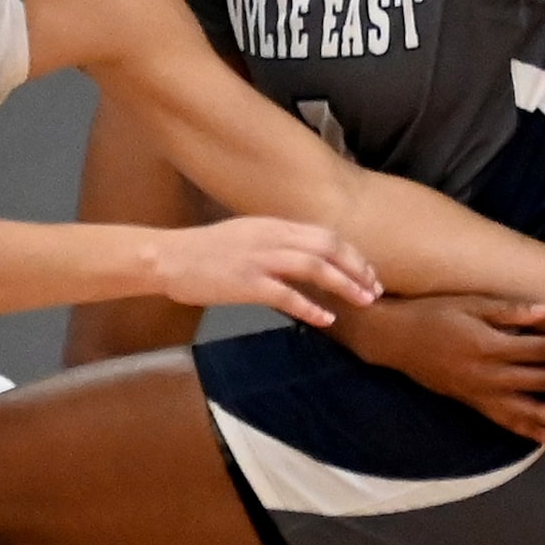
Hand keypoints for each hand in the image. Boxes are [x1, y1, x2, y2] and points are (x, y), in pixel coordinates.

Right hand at [146, 217, 379, 326]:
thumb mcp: (247, 235)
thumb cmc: (205, 251)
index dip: (351, 252)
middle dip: (357, 267)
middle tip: (375, 288)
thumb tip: (304, 257)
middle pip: (328, 246)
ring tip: (364, 301)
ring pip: (315, 267)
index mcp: (273, 224)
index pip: (324, 234)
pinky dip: (311, 307)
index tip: (367, 271)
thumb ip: (275, 242)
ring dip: (344, 284)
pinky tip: (327, 319)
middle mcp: (271, 237)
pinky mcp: (247, 283)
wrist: (169, 257)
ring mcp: (260, 259)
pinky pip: (287, 295)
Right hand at [334, 295, 544, 447]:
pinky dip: (528, 432)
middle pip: (543, 381)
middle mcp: (489, 375)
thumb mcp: (469, 303)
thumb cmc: (432, 313)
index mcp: (490, 346)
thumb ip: (509, 311)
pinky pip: (504, 422)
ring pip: (529, 411)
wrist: (392, 339)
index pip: (541, 348)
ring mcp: (481, 393)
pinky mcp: (472, 403)